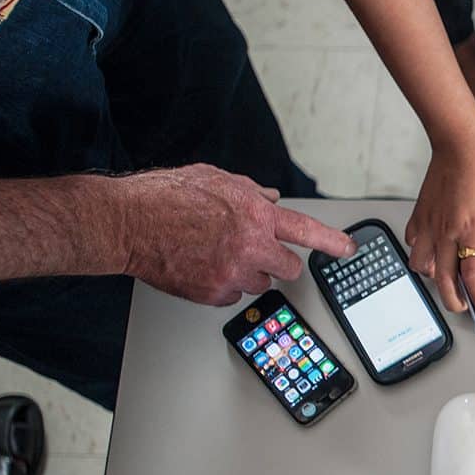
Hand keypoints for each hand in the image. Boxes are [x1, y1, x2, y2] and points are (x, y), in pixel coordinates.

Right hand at [119, 164, 355, 305]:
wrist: (126, 222)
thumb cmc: (164, 197)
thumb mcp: (216, 179)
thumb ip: (250, 191)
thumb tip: (271, 199)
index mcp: (255, 213)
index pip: (307, 230)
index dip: (333, 242)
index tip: (348, 249)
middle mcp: (250, 244)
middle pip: (288, 267)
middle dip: (278, 261)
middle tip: (255, 251)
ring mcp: (232, 272)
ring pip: (261, 283)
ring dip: (249, 273)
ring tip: (218, 255)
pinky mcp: (213, 292)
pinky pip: (233, 296)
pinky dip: (224, 286)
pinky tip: (204, 268)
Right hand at [405, 143, 474, 318]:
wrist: (459, 142)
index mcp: (472, 229)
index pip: (471, 276)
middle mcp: (446, 231)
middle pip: (443, 281)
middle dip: (454, 301)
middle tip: (465, 306)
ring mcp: (430, 224)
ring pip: (422, 266)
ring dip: (435, 279)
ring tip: (448, 281)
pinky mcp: (419, 214)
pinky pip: (413, 244)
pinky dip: (421, 255)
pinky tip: (433, 252)